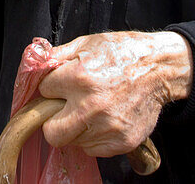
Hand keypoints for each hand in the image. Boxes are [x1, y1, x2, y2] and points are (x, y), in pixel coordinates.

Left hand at [37, 31, 191, 157]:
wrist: (160, 67)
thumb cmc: (123, 52)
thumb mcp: (87, 43)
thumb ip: (56, 56)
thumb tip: (33, 64)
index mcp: (79, 77)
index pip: (44, 93)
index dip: (52, 88)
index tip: (61, 86)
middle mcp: (91, 105)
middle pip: (51, 133)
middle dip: (54, 121)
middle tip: (65, 110)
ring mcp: (107, 126)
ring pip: (74, 142)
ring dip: (77, 129)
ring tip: (92, 110)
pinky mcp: (122, 141)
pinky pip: (94, 150)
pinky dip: (95, 138)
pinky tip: (105, 119)